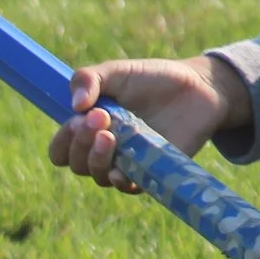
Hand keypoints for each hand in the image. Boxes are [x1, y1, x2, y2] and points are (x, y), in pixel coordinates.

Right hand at [49, 56, 250, 191]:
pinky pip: (129, 187)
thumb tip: (74, 105)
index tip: (77, 118)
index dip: (63, 140)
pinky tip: (120, 168)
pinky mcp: (152, 173)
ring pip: (99, 177)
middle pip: (76, 164)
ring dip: (97, 159)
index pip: (61, 150)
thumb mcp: (117, 71)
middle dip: (80, 143)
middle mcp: (105, 151)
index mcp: (90, 129)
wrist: (198, 87)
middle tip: (99, 118)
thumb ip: (88, 79)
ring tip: (110, 135)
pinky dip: (121, 179)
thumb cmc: (153, 79)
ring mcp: (128, 164)